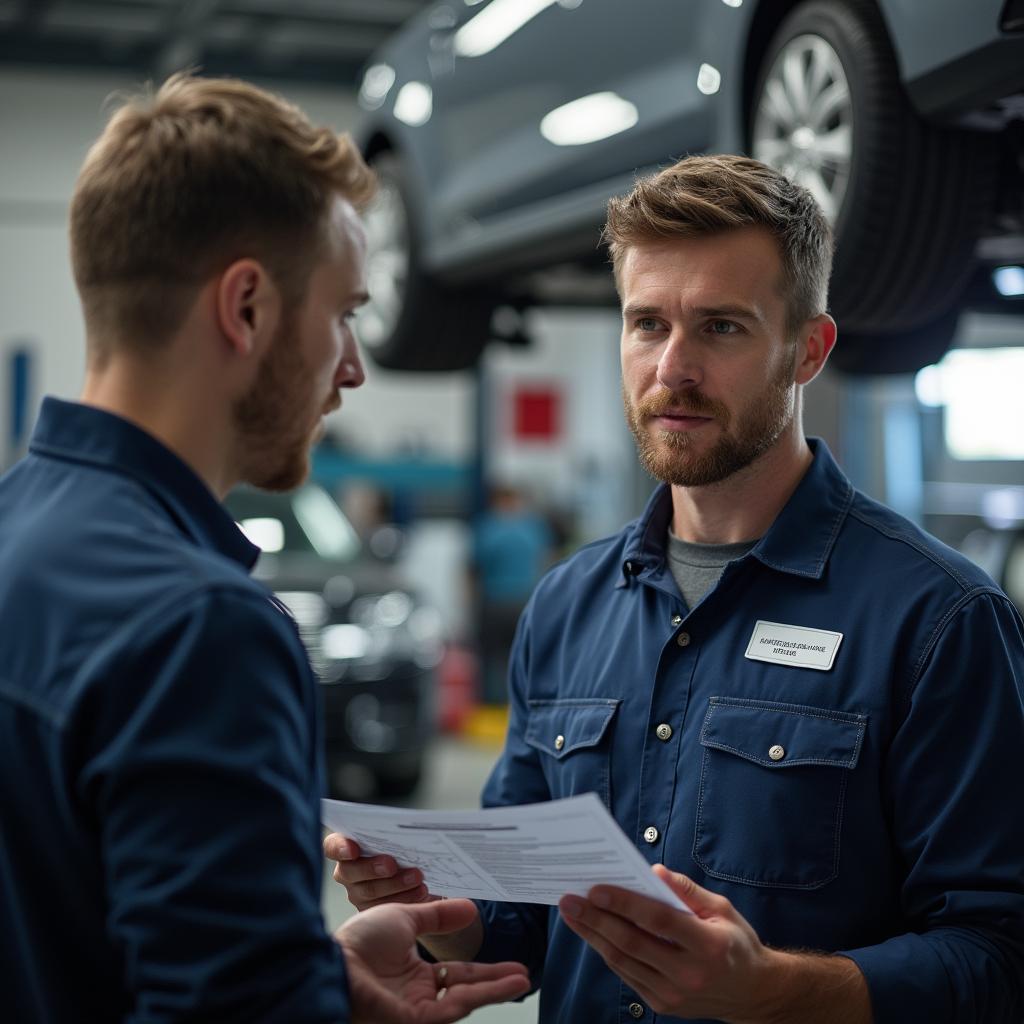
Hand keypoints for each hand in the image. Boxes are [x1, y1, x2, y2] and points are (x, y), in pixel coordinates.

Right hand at [324, 832, 433, 911]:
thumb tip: (407, 826)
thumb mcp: (395, 836)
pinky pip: (385, 907)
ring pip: (369, 891)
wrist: (417, 871)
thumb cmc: (402, 846)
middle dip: (372, 867)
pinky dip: (405, 897)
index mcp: (345, 846)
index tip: (353, 849)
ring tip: (416, 877)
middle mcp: (346, 871)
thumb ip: (392, 832)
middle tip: (392, 864)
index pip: (332, 847)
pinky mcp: (372, 910)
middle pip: (350, 871)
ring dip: (395, 884)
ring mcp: (357, 892)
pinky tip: (420, 890)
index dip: (340, 848)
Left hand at [337, 898, 529, 1023]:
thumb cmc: (359, 942)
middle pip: (464, 989)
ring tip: (523, 978)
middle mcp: (417, 996)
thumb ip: (437, 916)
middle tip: (523, 973)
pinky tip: (504, 984)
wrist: (336, 963)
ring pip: (465, 999)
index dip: (480, 968)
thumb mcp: (404, 918)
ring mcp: (418, 1010)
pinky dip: (481, 995)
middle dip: (494, 982)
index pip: (454, 974)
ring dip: (495, 989)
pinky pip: (455, 1007)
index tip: (504, 961)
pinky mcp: (417, 1020)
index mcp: (411, 975)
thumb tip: (469, 907)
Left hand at [558, 864, 777, 1022]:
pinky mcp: (662, 1004)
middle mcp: (689, 974)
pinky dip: (607, 951)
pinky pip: (627, 975)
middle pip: (632, 943)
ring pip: (623, 961)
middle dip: (596, 919)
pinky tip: (593, 933)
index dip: (625, 904)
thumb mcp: (722, 909)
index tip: (596, 889)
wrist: (752, 993)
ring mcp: (673, 994)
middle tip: (569, 900)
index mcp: (708, 945)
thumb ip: (687, 890)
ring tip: (572, 913)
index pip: (658, 921)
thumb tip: (653, 873)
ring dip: (593, 936)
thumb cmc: (736, 943)